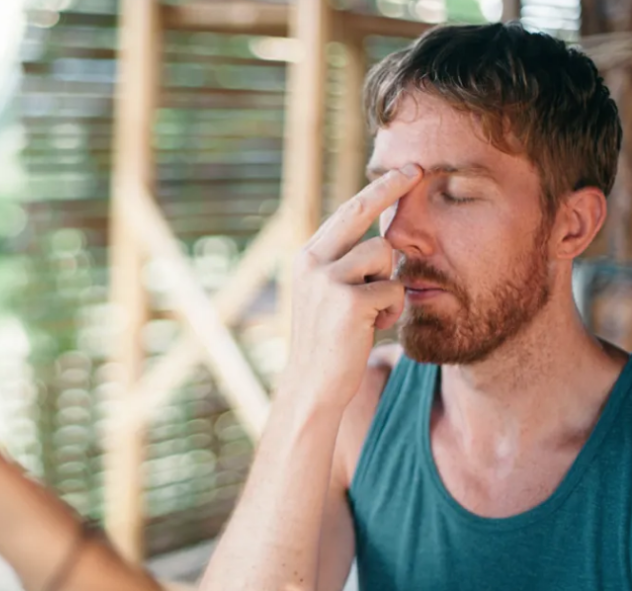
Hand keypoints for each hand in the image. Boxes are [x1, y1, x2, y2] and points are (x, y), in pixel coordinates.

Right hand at [283, 165, 422, 408]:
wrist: (313, 385)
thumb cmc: (329, 342)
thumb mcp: (327, 296)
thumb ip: (346, 266)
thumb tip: (385, 239)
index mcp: (306, 257)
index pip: (345, 213)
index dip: (375, 190)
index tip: (402, 170)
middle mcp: (311, 261)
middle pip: (360, 213)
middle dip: (391, 188)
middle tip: (418, 169)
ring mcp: (327, 280)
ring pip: (383, 254)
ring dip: (388, 280)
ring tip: (374, 310)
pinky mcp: (349, 301)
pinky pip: (392, 288)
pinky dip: (391, 309)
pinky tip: (374, 327)